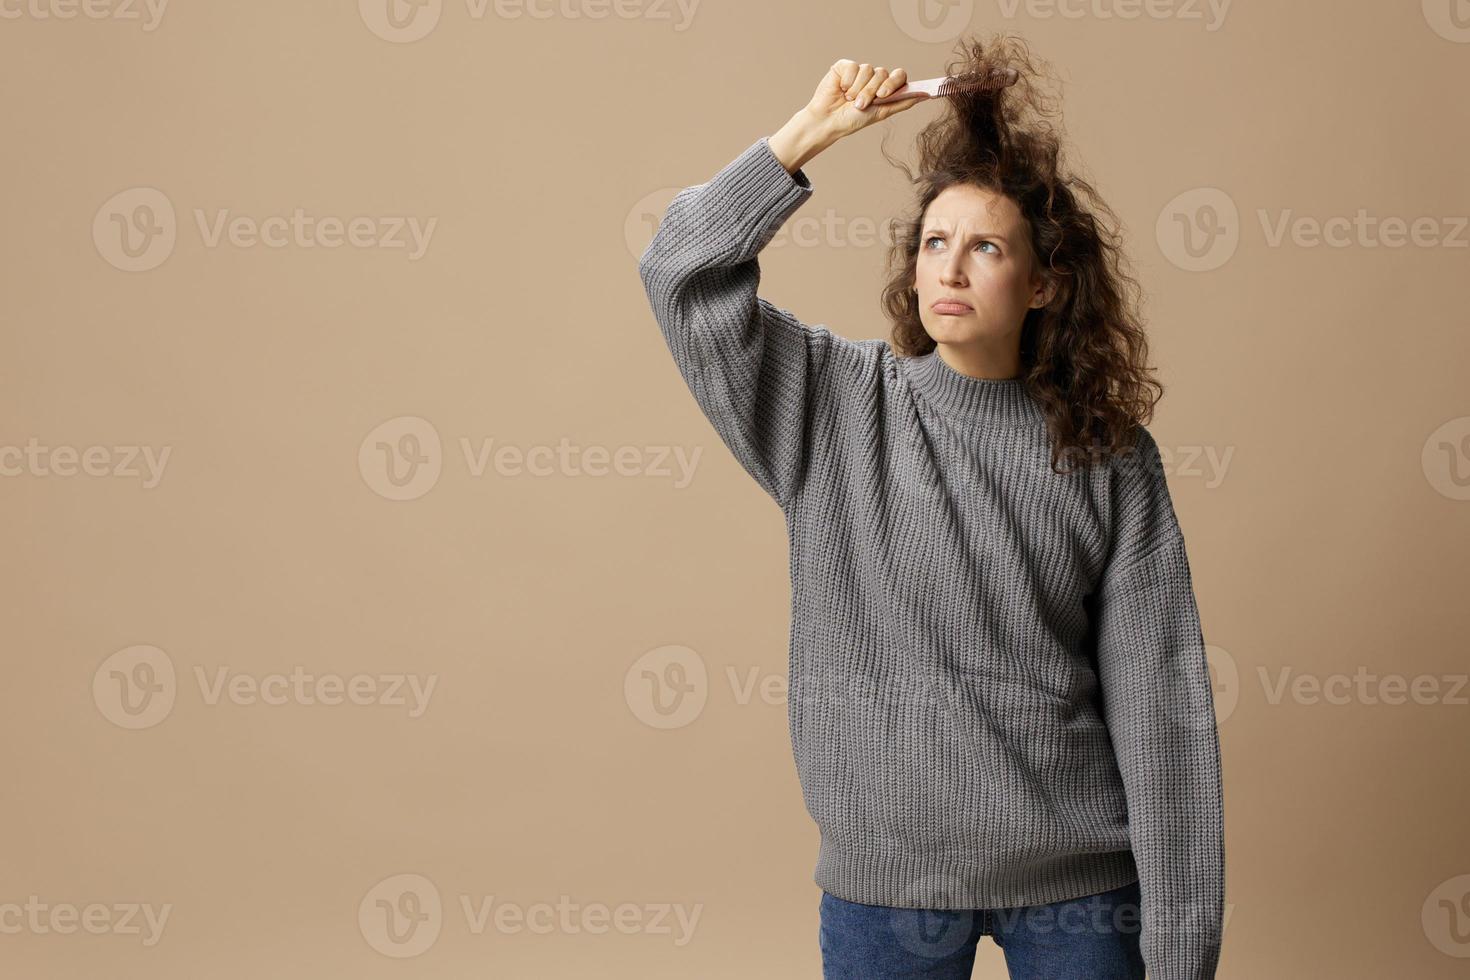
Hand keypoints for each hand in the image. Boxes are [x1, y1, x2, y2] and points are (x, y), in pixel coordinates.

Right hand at [800, 60, 922, 141]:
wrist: (828, 121)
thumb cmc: (852, 120)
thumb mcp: (881, 113)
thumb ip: (903, 103)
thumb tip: (925, 95)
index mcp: (884, 88)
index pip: (899, 75)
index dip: (893, 83)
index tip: (884, 95)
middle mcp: (873, 78)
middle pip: (883, 73)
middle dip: (872, 91)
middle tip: (861, 104)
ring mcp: (859, 71)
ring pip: (868, 69)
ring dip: (858, 89)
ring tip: (849, 100)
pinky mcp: (844, 66)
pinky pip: (853, 66)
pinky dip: (847, 81)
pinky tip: (841, 89)